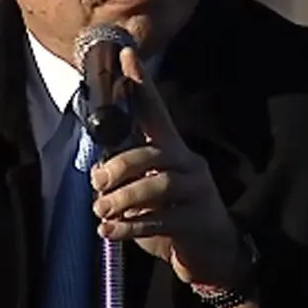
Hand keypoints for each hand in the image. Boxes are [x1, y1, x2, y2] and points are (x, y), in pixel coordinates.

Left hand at [89, 48, 240, 286]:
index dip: (141, 83)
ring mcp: (197, 191)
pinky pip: (159, 220)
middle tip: (96, 183)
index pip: (156, 111)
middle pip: (151, 153)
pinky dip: (127, 227)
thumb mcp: (147, 191)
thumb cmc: (172, 215)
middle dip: (118, 166)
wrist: (211, 254)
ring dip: (121, 198)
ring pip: (156, 185)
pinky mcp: (197, 221)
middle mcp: (188, 163)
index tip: (125, 53)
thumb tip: (97, 172)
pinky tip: (108, 232)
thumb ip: (126, 176)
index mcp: (173, 149)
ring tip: (100, 211)